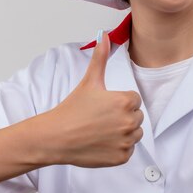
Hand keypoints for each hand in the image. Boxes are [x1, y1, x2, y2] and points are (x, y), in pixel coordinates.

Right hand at [45, 31, 143, 166]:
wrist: (56, 137)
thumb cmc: (72, 108)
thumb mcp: (89, 81)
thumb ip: (100, 57)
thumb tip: (104, 35)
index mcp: (125, 101)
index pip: (134, 99)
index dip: (118, 102)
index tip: (103, 106)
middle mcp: (129, 122)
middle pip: (136, 117)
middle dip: (122, 117)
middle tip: (100, 118)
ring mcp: (126, 142)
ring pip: (135, 134)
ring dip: (123, 132)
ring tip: (101, 130)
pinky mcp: (121, 158)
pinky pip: (128, 151)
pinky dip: (118, 148)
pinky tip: (101, 143)